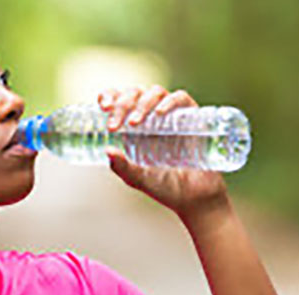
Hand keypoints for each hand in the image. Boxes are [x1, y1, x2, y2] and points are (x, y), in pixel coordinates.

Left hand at [98, 85, 229, 222]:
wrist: (195, 197)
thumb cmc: (164, 186)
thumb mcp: (138, 179)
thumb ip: (122, 167)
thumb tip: (107, 150)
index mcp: (133, 126)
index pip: (119, 100)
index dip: (109, 96)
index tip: (103, 107)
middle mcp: (151, 116)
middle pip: (135, 93)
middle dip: (122, 104)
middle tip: (114, 125)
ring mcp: (171, 115)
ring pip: (155, 93)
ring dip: (142, 103)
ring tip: (134, 123)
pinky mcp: (192, 117)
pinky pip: (180, 99)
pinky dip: (169, 102)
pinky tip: (160, 114)